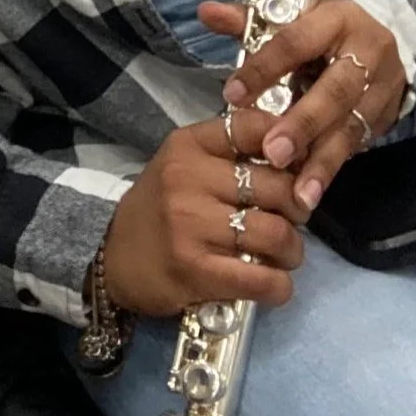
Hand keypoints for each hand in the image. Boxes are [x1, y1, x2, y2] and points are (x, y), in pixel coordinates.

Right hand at [101, 107, 307, 318]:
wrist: (115, 257)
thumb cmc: (162, 208)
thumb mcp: (185, 165)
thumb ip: (232, 153)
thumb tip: (300, 153)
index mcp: (186, 146)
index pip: (254, 128)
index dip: (291, 150)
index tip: (296, 171)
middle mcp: (186, 178)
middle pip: (278, 186)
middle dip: (297, 209)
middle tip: (289, 220)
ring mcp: (189, 224)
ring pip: (278, 234)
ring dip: (292, 251)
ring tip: (280, 255)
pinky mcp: (195, 270)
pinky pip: (266, 280)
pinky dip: (280, 286)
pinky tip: (271, 283)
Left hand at [212, 0, 404, 211]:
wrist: (382, 39)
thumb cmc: (320, 29)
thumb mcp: (289, 17)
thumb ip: (246, 20)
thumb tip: (206, 12)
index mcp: (336, 18)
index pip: (296, 42)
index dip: (263, 68)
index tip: (232, 95)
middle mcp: (368, 51)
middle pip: (334, 91)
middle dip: (302, 124)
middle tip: (272, 152)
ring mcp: (383, 86)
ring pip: (351, 125)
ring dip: (322, 161)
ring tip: (297, 193)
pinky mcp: (388, 115)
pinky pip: (359, 144)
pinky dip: (331, 168)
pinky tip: (310, 191)